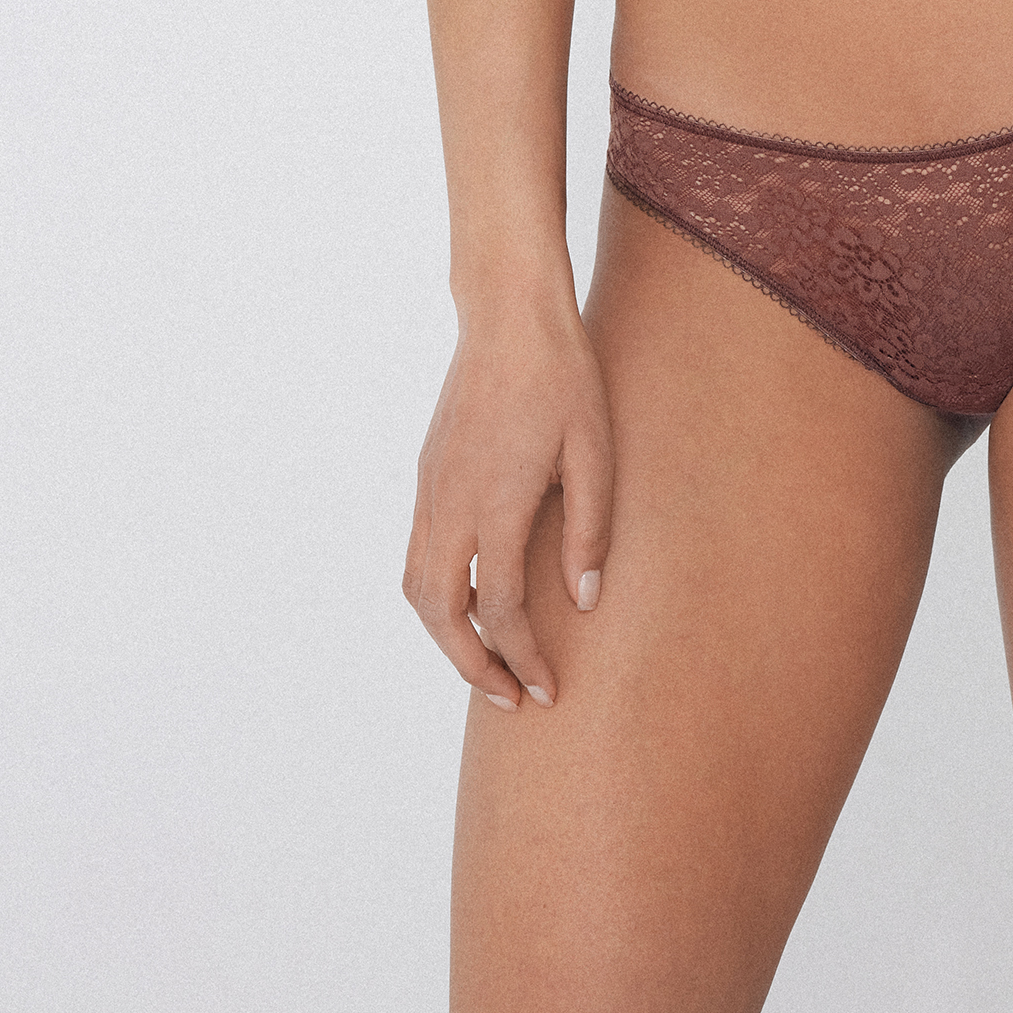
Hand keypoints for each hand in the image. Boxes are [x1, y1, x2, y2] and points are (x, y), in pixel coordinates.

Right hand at [403, 281, 614, 710]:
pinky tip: (470, 601)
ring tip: (489, 662)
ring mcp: (432, 488)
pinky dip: (437, 596)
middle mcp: (450, 505)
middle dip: (474, 667)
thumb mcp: (595, 451)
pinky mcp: (427, 472)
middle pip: (442, 615)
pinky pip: (418, 554)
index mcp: (496, 504)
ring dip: (447, 636)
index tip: (548, 692)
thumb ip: (589, 531)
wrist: (508, 314)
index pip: (500, 610)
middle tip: (513, 698)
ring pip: (418, 588)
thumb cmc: (563, 377)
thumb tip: (582, 603)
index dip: (523, 659)